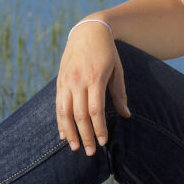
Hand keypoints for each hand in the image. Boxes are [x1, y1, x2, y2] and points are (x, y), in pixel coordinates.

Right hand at [56, 21, 130, 154]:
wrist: (88, 31)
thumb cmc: (107, 53)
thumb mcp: (117, 70)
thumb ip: (119, 94)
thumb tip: (126, 115)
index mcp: (95, 78)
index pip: (95, 110)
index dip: (98, 128)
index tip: (103, 141)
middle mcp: (77, 80)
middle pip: (79, 114)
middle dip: (84, 135)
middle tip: (90, 152)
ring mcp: (66, 81)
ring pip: (64, 112)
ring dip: (69, 132)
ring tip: (74, 147)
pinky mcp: (59, 81)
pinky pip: (57, 105)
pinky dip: (60, 121)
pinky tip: (63, 134)